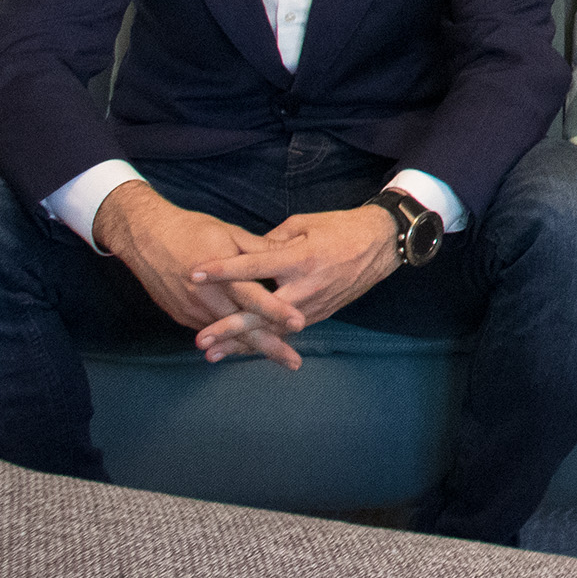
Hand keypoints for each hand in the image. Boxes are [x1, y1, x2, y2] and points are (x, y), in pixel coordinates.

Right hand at [94, 182, 306, 367]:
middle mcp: (206, 298)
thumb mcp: (230, 233)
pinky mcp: (182, 315)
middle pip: (242, 327)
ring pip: (227, 334)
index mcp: (221, 276)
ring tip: (281, 357)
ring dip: (252, 346)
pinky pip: (211, 331)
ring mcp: (191, 310)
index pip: (253, 298)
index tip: (300, 324)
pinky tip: (250, 345)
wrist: (145, 237)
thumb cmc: (192, 230)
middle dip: (270, 346)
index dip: (276, 312)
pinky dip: (231, 339)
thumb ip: (260, 248)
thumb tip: (291, 250)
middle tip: (294, 363)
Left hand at [186, 205, 404, 360]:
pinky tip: (241, 349)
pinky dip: (263, 340)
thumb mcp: (304, 224)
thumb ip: (272, 241)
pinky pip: (287, 331)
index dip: (223, 270)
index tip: (195, 273)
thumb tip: (245, 254)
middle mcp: (306, 286)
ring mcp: (314, 304)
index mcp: (301, 258)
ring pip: (273, 329)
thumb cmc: (341, 227)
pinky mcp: (321, 314)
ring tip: (212, 354)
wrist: (382, 244)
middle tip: (200, 339)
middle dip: (229, 326)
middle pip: (261, 311)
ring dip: (242, 343)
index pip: (255, 266)